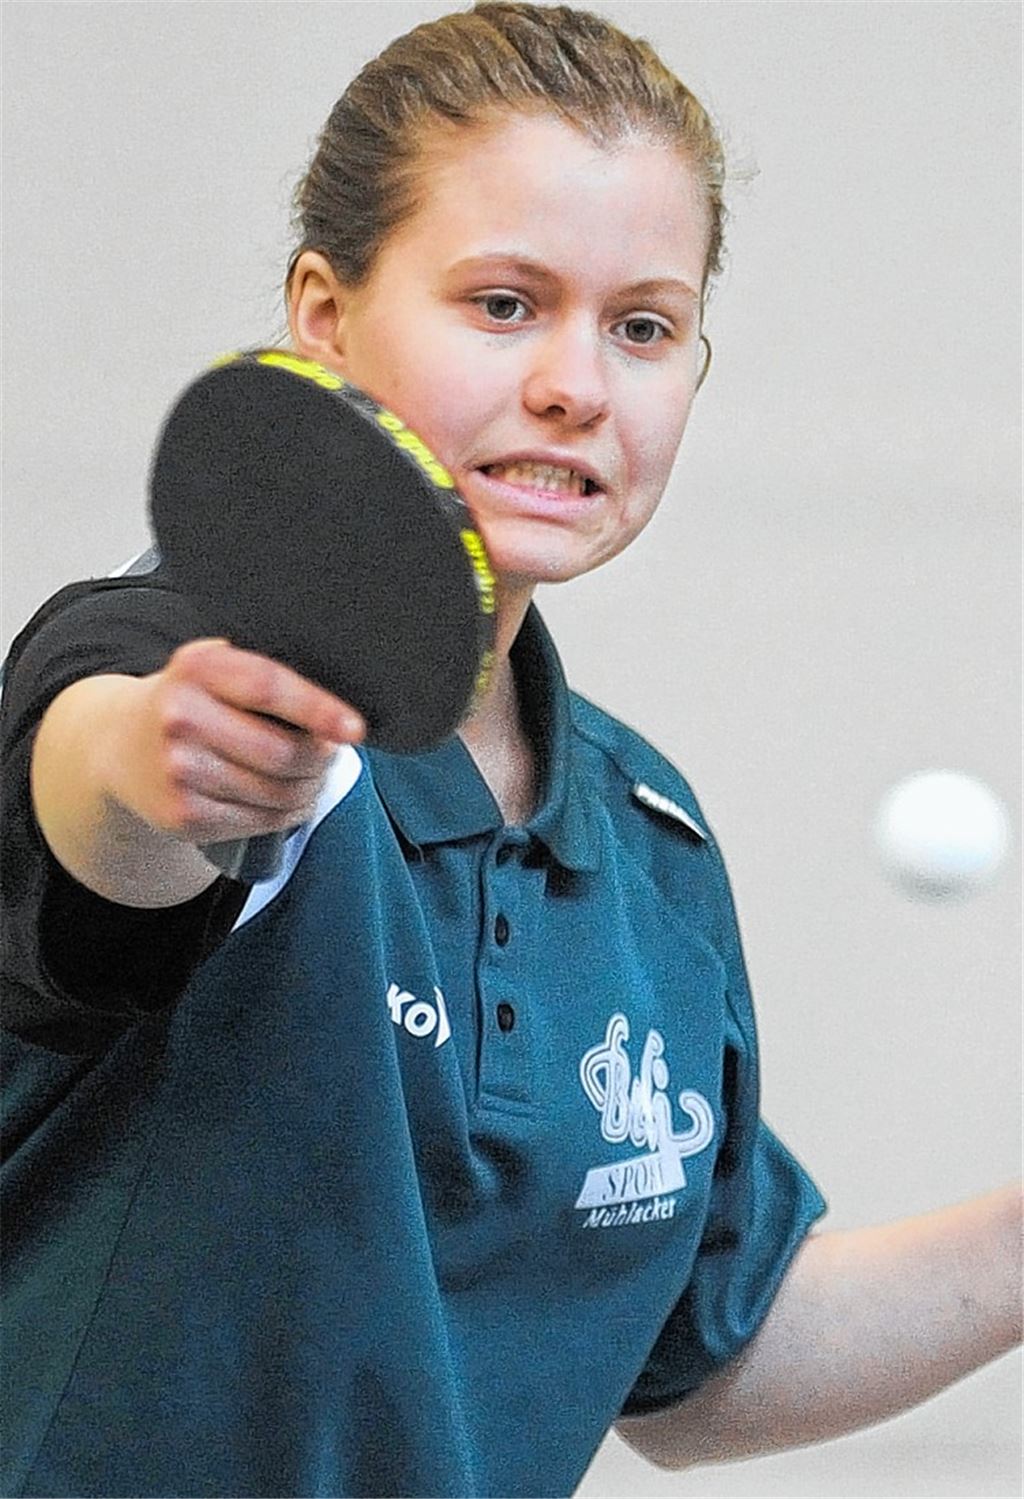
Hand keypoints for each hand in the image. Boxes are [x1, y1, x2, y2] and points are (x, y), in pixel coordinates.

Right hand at [98, 638, 364, 848]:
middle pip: (281, 751)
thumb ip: (263, 676)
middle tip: (329, 753)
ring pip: (277, 792)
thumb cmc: (188, 701)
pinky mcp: (182, 815)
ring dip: (308, 788)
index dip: (318, 709)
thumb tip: (333, 714)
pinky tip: (285, 801)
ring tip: (309, 776)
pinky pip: (260, 821)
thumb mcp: (214, 668)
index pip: (267, 687)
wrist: (117, 745)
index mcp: (196, 668)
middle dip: (321, 758)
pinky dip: (286, 814)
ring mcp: (178, 771)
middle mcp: (180, 717)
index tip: (354, 728)